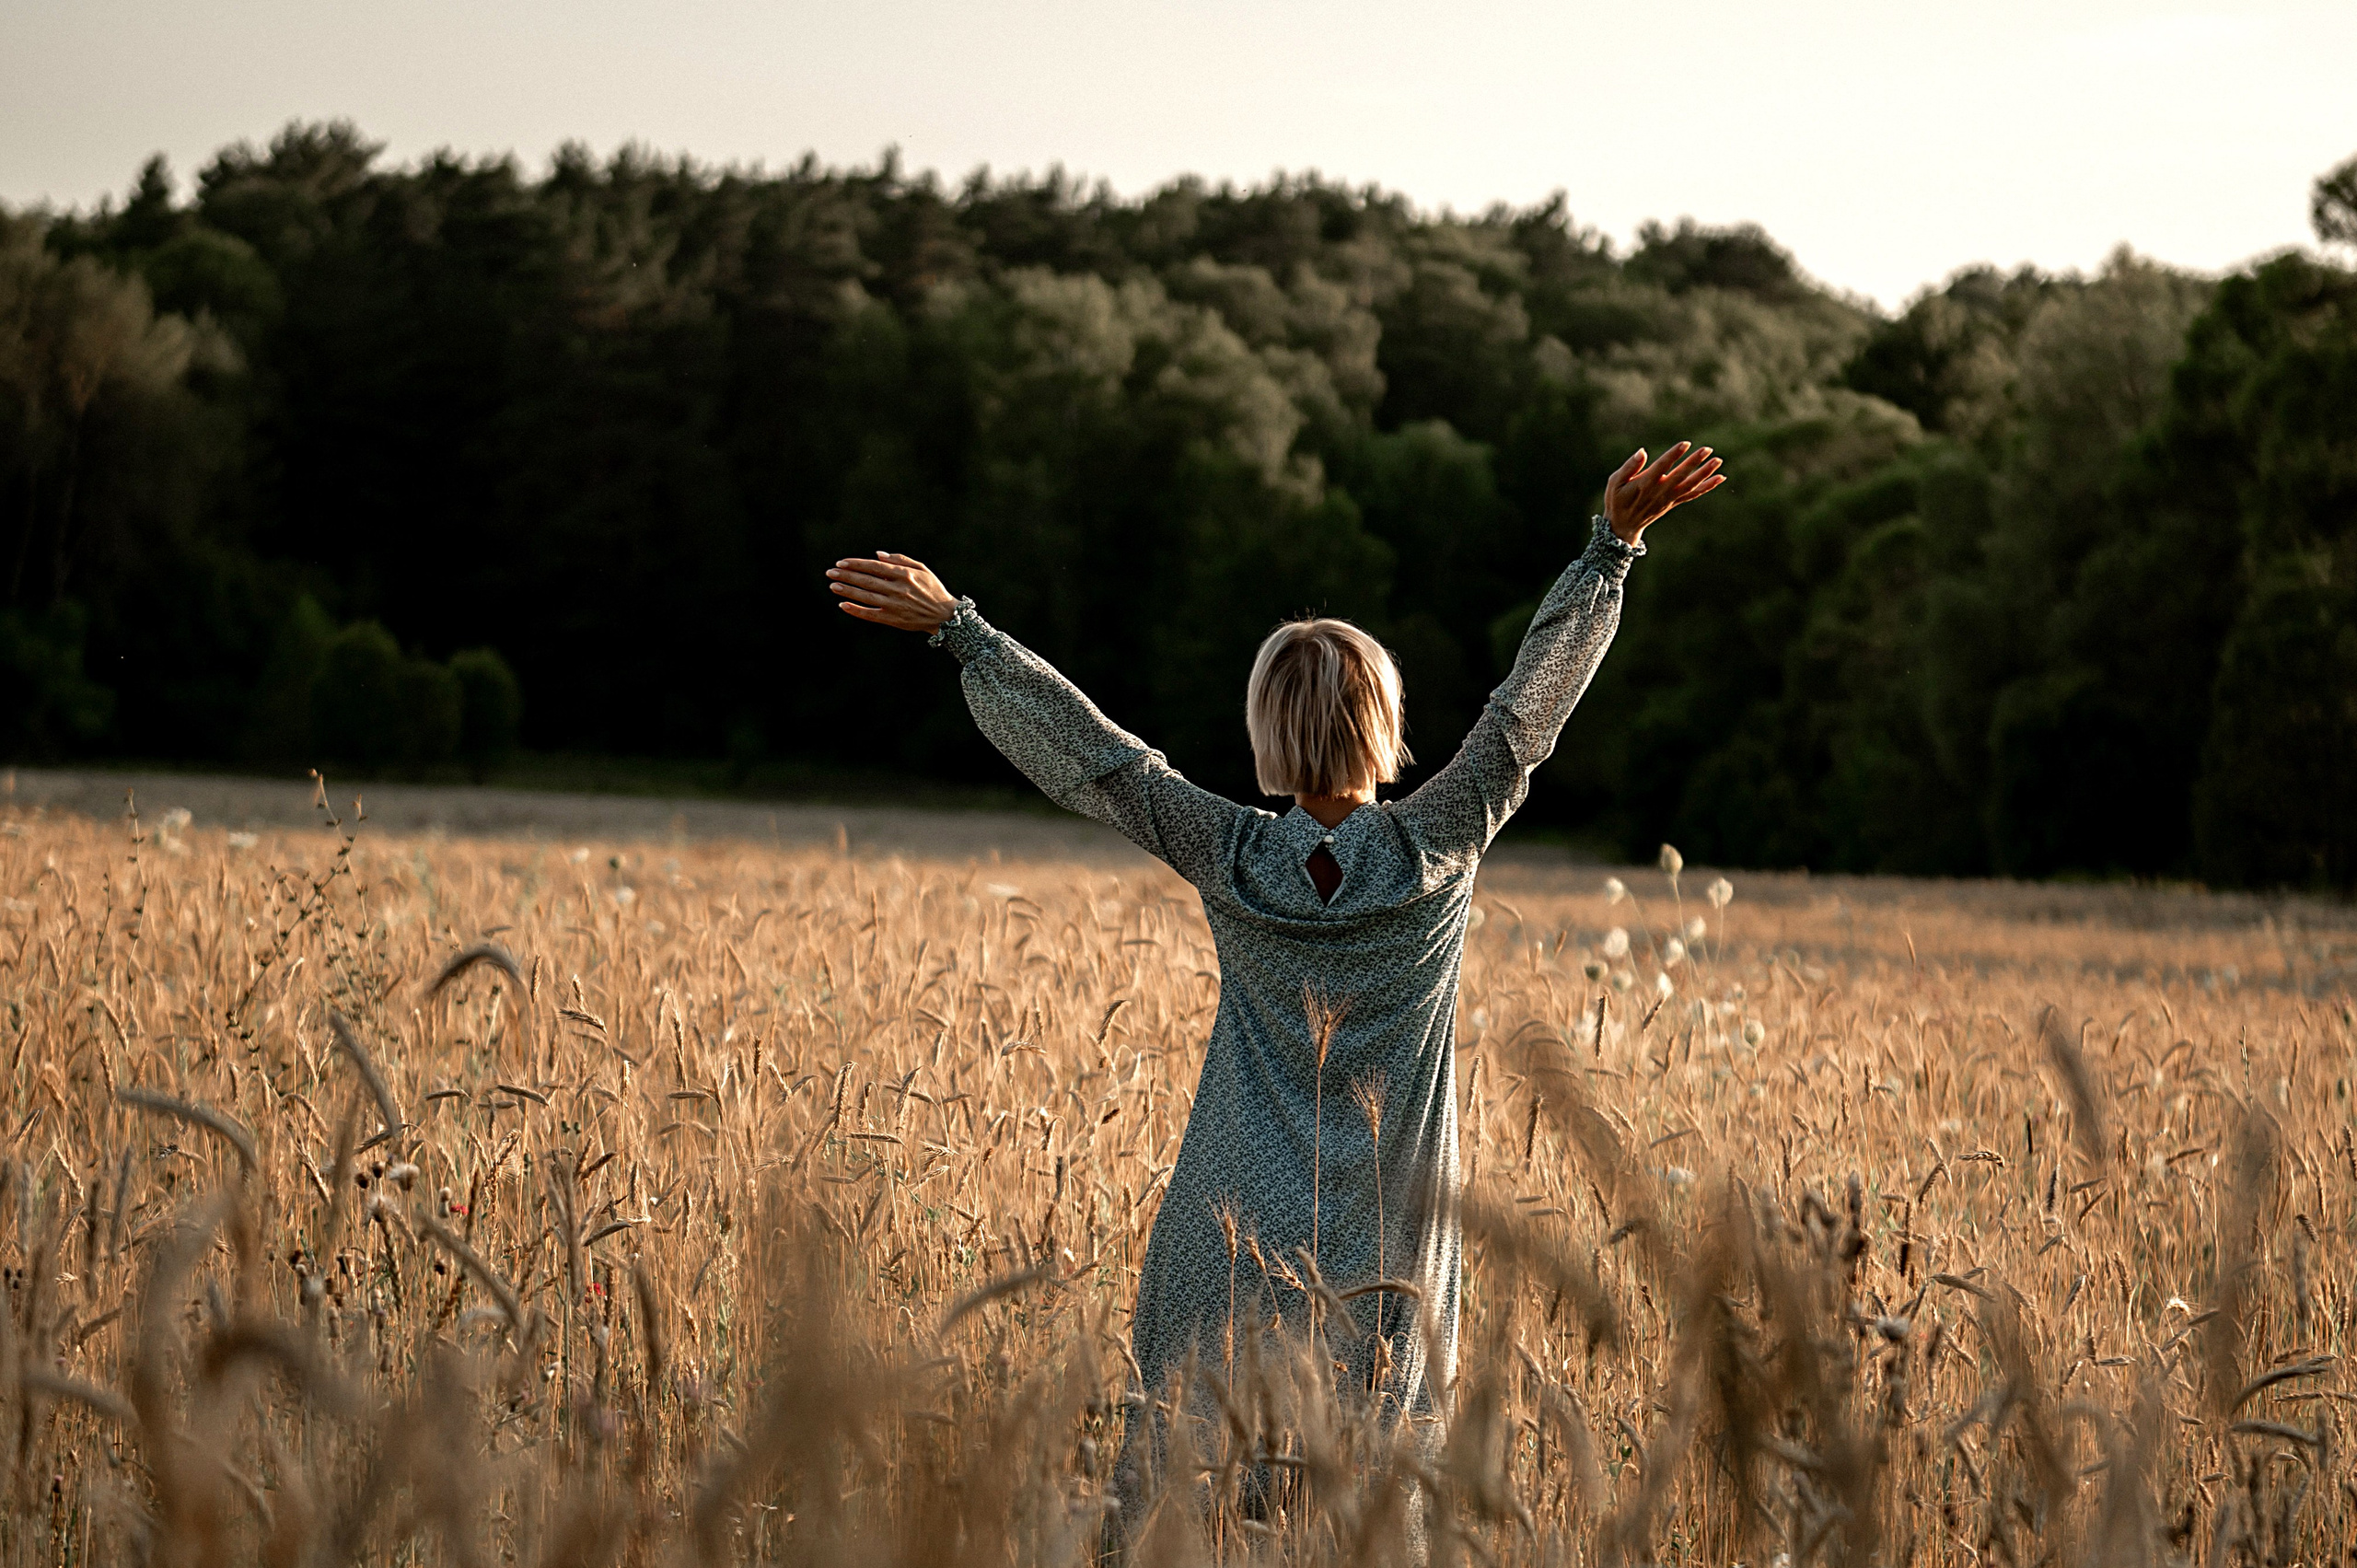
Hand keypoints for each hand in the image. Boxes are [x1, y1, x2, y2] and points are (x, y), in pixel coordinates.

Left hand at [826, 552, 959, 630]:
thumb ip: (900, 559)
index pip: (874, 567)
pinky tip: (843, 605)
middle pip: (867, 580)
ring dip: (848, 591)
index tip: (841, 562)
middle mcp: (898, 589)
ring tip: (833, 586)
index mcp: (904, 574)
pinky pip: (871, 614)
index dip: (856, 564)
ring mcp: (895, 605)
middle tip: (831, 572)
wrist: (945, 615)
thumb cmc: (932, 589)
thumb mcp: (922, 569)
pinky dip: (856, 610)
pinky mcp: (893, 619)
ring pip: (866, 596)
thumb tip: (877, 554)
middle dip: (847, 576)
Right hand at [1604, 442, 1724, 543]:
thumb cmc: (1617, 500)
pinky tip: (1720, 478)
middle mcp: (1659, 492)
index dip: (1674, 455)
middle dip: (1694, 462)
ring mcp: (1668, 499)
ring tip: (1718, 461)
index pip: (1662, 467)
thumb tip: (1642, 451)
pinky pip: (1693, 494)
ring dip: (1705, 473)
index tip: (1685, 444)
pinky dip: (1707, 487)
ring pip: (1690, 485)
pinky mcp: (1673, 502)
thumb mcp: (1615, 483)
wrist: (1623, 526)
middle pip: (1680, 475)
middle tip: (1707, 449)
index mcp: (1644, 484)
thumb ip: (1629, 467)